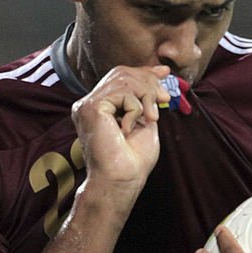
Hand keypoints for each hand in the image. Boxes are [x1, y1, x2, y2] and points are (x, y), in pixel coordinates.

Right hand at [71, 65, 170, 194]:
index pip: (120, 76)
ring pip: (123, 79)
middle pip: (121, 73)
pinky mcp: (91, 108)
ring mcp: (87, 105)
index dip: (143, 72)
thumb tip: (160, 72)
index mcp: (100, 107)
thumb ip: (147, 97)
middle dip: (148, 82)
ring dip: (145, 94)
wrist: (122, 180)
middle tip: (164, 97)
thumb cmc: (133, 160)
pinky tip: (129, 128)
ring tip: (151, 117)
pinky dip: (135, 108)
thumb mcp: (146, 120)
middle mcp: (89, 103)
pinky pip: (122, 93)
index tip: (164, 73)